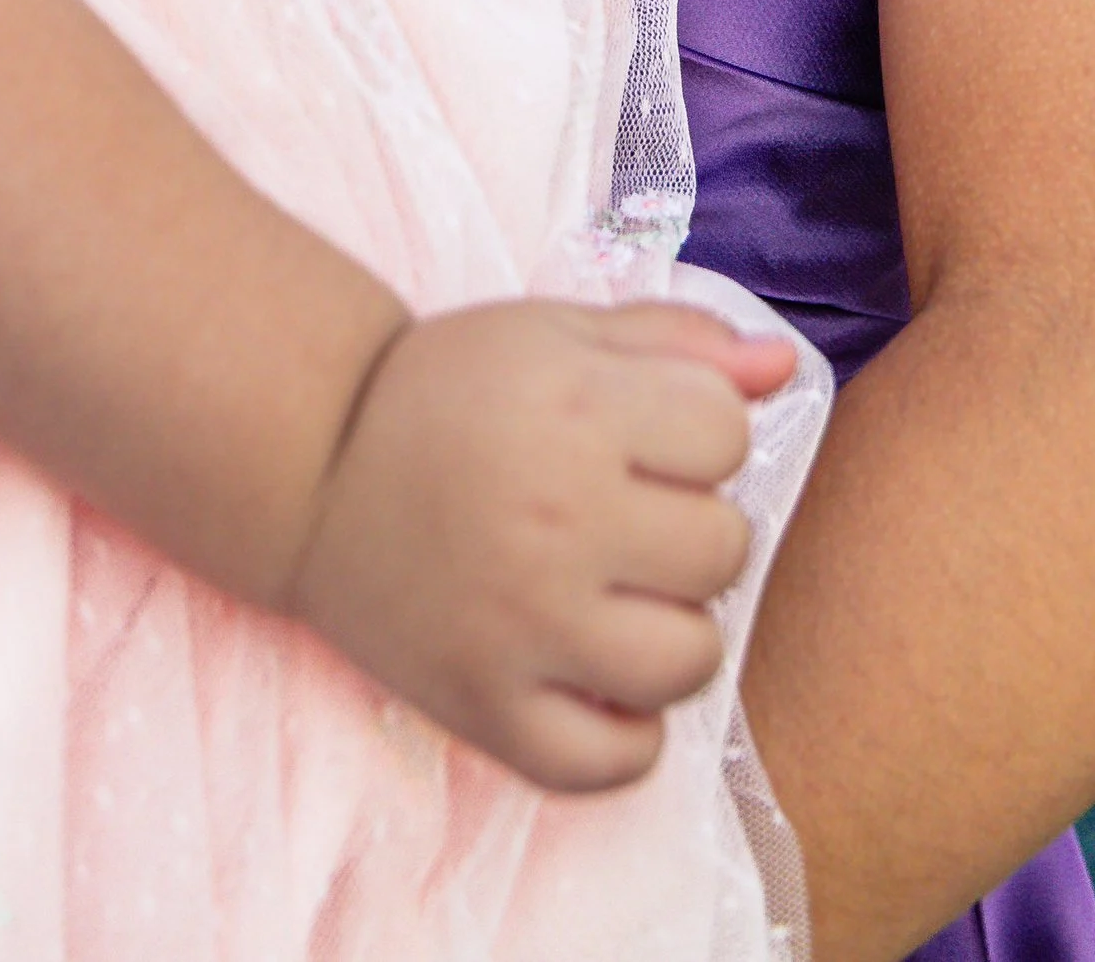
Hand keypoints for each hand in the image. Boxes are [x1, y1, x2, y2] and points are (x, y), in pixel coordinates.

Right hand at [287, 300, 794, 792]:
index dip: (699, 432)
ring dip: (674, 631)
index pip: (727, 435)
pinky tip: (596, 680)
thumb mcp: (556, 331)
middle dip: (692, 527)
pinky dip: (626, 734)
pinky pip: (615, 763)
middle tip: (630, 520)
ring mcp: (524, 626)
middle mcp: (558, 517)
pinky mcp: (487, 709)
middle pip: (723, 547)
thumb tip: (784, 367)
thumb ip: (676, 339)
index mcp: (576, 409)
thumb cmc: (449, 389)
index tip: (644, 438)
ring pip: (689, 661)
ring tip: (622, 602)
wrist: (311, 462)